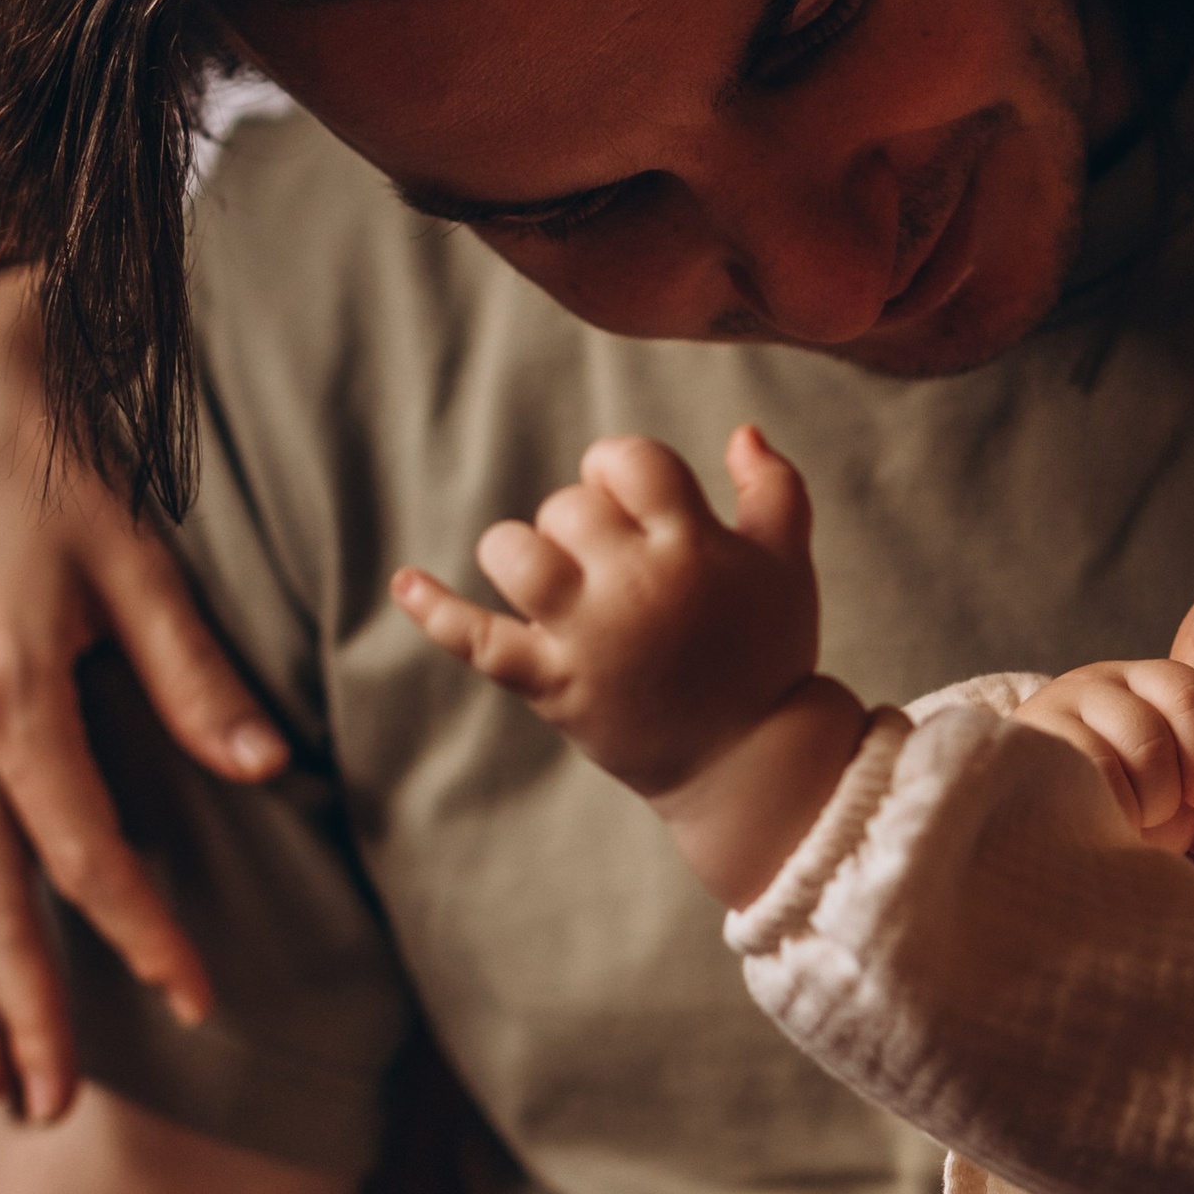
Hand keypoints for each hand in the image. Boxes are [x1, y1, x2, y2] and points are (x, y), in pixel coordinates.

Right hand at [0, 273, 288, 1122]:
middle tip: (52, 1112)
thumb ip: (195, 668)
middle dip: (23, 1012)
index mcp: (7, 692)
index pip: (82, 849)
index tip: (197, 999)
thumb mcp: (137, 551)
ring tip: (2, 1090)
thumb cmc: (52, 460)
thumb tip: (264, 769)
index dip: (142, 932)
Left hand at [393, 427, 864, 903]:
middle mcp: (635, 583)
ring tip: (550, 577)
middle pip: (566, 504)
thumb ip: (775, 488)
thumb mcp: (788, 563)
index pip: (626, 460)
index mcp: (692, 544)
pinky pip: (476, 641)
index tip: (633, 503)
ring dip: (521, 552)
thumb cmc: (769, 653)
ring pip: (514, 554)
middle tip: (611, 565)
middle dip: (580, 522)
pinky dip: (435, 611)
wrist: (746, 762)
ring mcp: (587, 636)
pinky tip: (405, 581)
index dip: (618, 468)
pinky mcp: (552, 685)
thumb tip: (740, 431)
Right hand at [1014, 659, 1193, 851]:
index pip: (1190, 693)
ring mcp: (1058, 705)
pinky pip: (1087, 770)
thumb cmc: (1129, 813)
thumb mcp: (1178, 786)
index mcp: (1143, 682)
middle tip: (1155, 818)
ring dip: (1138, 804)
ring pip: (1121, 752)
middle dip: (1166, 792)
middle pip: (1153, 732)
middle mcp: (1098, 681)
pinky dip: (1110, 809)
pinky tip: (1104, 825)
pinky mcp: (1029, 737)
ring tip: (1126, 823)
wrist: (1048, 832)